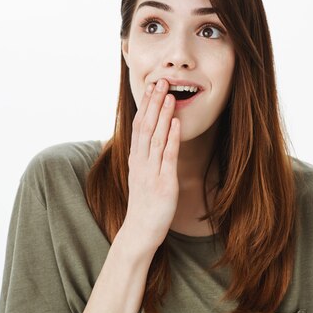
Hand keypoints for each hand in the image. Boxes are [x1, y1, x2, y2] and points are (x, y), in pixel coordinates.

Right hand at [121, 78, 180, 252]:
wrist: (140, 231)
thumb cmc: (144, 205)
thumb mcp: (142, 176)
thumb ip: (146, 158)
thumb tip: (154, 140)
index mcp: (136, 159)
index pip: (139, 126)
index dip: (145, 105)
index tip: (151, 87)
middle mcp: (141, 162)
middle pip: (145, 126)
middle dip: (153, 103)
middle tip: (160, 82)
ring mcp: (151, 172)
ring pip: (155, 137)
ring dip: (162, 115)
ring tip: (169, 95)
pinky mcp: (164, 183)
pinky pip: (167, 157)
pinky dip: (172, 138)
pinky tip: (176, 123)